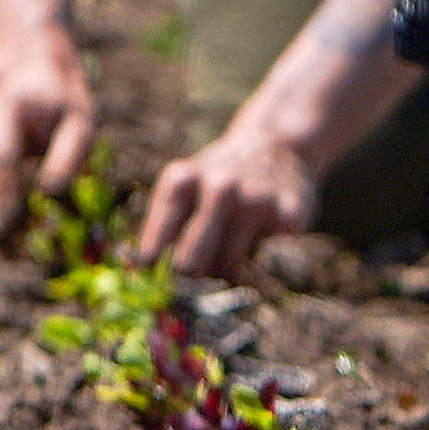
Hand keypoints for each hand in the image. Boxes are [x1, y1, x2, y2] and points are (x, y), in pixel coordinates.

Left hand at [138, 127, 317, 276]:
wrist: (277, 148)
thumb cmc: (216, 180)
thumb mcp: (184, 186)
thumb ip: (163, 225)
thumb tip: (138, 270)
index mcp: (182, 179)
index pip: (160, 235)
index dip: (152, 263)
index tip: (148, 281)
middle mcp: (218, 186)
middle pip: (190, 259)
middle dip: (187, 277)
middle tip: (189, 281)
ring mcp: (256, 200)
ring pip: (227, 265)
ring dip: (222, 271)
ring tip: (225, 255)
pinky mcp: (290, 215)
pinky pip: (266, 259)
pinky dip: (260, 259)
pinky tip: (261, 237)